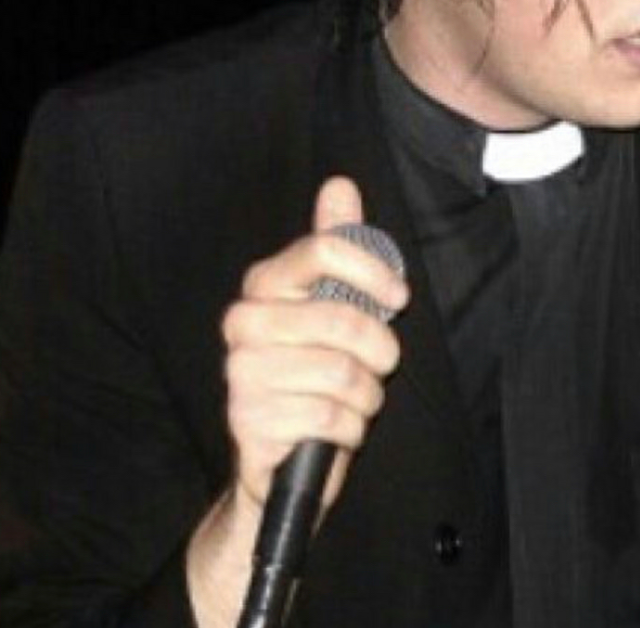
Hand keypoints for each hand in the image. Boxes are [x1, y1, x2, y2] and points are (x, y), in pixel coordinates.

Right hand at [186, 176, 408, 627]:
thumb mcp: (335, 303)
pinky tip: (337, 428)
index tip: (399, 297)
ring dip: (367, 395)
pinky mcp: (248, 421)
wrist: (283, 453)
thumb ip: (338, 244)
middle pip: (342, 320)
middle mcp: (245, 322)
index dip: (373, 271)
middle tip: (380, 364)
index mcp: (265, 283)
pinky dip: (349, 428)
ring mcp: (241, 372)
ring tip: (357, 399)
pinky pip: (328, 417)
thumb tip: (340, 185)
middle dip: (380, 351)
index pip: (323, 250)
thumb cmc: (317, 368)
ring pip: (341, 373)